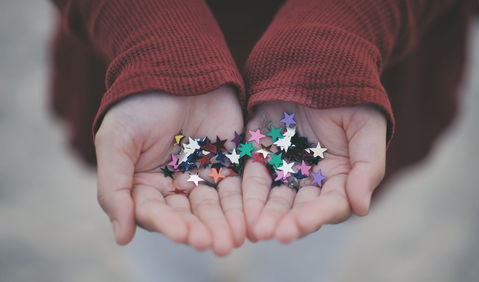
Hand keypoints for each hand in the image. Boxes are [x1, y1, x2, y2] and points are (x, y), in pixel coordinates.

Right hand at [95, 86, 245, 255]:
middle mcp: (172, 186)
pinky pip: (235, 187)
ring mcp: (201, 175)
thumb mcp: (117, 142)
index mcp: (143, 185)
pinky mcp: (227, 164)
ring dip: (224, 223)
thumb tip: (121, 237)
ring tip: (234, 239)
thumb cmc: (138, 106)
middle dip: (203, 230)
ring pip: (214, 206)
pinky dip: (241, 204)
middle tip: (218, 245)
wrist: (175, 69)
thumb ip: (114, 188)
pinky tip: (248, 220)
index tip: (184, 234)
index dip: (170, 224)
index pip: (155, 212)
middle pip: (188, 215)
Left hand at [242, 102, 386, 242]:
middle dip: (283, 221)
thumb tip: (362, 208)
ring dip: (262, 212)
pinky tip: (239, 203)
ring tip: (253, 228)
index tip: (298, 227)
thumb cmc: (352, 101)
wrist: (321, 68)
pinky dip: (246, 188)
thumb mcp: (367, 129)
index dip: (314, 217)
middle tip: (269, 234)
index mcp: (339, 178)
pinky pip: (252, 173)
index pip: (329, 204)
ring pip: (272, 196)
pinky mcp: (262, 153)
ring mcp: (285, 168)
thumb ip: (367, 168)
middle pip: (297, 206)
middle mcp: (311, 179)